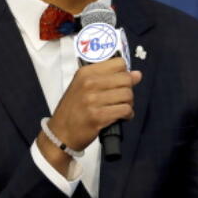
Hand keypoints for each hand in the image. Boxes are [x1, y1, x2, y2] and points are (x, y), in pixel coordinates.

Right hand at [37, 58, 140, 173]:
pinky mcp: (98, 116)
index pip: (119, 63)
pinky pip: (125, 110)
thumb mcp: (83, 87)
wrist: (60, 133)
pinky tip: (121, 117)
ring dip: (129, 104)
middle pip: (126, 79)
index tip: (120, 83)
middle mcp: (89, 83)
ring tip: (121, 108)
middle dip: (129, 90)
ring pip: (127, 95)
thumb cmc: (73, 109)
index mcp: (85, 73)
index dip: (124, 74)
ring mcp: (93, 100)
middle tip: (122, 99)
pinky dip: (127, 115)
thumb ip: (109, 78)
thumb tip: (137, 74)